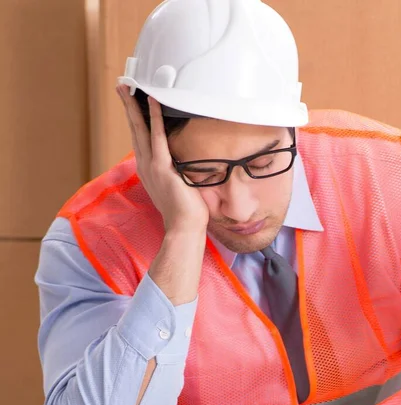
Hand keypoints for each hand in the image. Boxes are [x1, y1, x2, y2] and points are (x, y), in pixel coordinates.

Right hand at [116, 85, 208, 234]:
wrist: (183, 227)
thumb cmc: (185, 211)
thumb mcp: (177, 186)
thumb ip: (176, 171)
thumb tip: (185, 161)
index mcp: (147, 170)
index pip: (139, 139)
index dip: (134, 120)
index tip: (131, 104)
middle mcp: (145, 166)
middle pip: (133, 130)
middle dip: (127, 107)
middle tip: (122, 87)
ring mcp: (151, 166)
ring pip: (139, 129)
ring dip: (134, 107)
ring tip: (129, 88)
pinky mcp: (162, 167)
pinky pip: (158, 137)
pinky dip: (155, 118)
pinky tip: (153, 101)